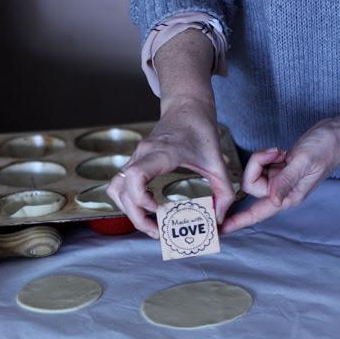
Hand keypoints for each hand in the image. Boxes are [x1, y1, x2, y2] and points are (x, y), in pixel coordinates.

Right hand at [106, 98, 235, 237]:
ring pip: (115, 189)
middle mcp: (142, 155)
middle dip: (137, 217)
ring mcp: (135, 158)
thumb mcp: (218, 162)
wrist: (187, 107)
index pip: (134, 176)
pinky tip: (150, 207)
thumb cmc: (201, 131)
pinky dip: (129, 201)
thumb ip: (223, 193)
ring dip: (130, 210)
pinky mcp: (134, 162)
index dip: (141, 200)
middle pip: (121, 190)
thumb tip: (217, 222)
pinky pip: (120, 185)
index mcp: (162, 153)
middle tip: (159, 231)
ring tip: (152, 223)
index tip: (161, 211)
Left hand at [221, 114, 339, 233]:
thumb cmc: (326, 147)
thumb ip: (286, 180)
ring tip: (280, 151)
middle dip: (256, 165)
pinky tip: (280, 151)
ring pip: (254, 173)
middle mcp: (281, 191)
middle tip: (275, 153)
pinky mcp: (278, 168)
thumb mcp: (304, 162)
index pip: (258, 212)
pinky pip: (260, 164)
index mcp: (288, 196)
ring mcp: (279, 179)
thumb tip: (274, 201)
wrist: (337, 133)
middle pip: (250, 186)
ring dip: (262, 158)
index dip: (240, 220)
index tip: (223, 228)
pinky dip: (266, 155)